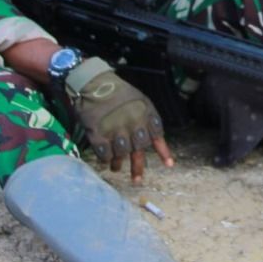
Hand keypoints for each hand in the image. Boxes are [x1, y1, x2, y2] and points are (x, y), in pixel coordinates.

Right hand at [68, 58, 173, 183]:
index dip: (163, 152)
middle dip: (137, 166)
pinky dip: (105, 159)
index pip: (157, 136)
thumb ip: (145, 118)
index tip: (169, 165)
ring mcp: (116, 129)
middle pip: (139, 150)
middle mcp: (133, 123)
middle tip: (137, 179)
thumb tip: (150, 138)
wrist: (93, 82)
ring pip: (121, 154)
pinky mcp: (99, 135)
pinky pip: (105, 155)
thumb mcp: (139, 100)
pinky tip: (105, 160)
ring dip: (118, 163)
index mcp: (145, 113)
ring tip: (116, 168)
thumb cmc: (117, 92)